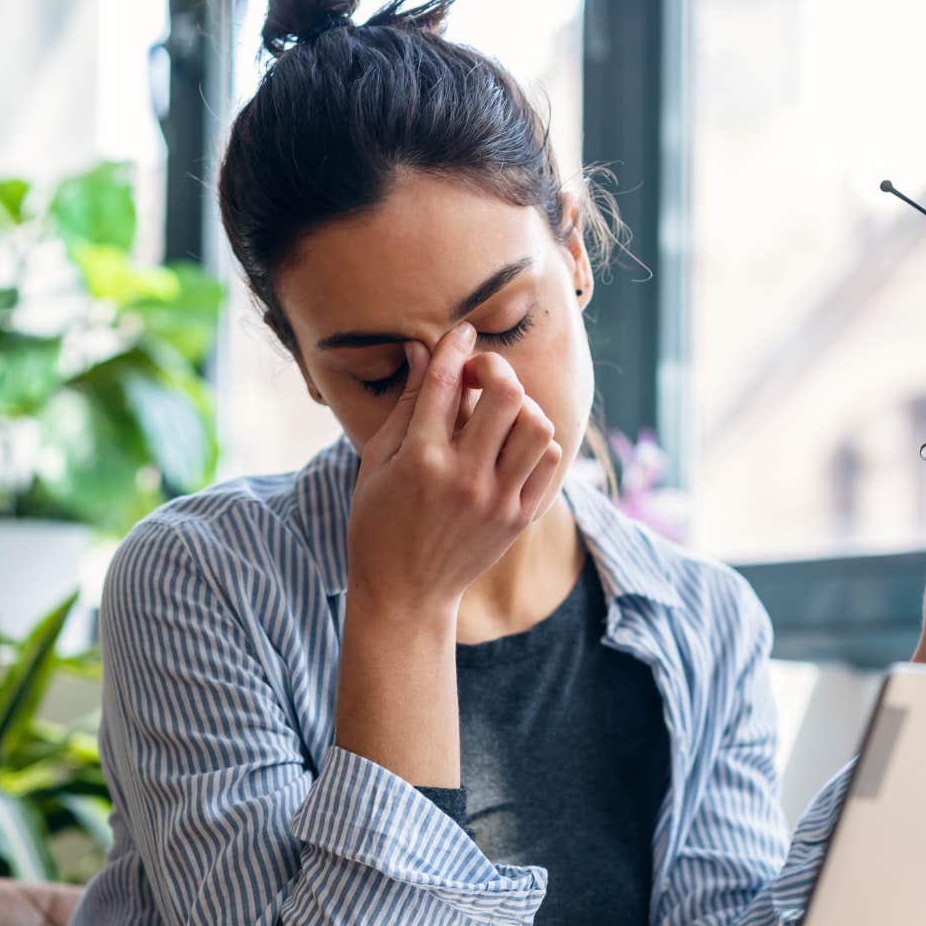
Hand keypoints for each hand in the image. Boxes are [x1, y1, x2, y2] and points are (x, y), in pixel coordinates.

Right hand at [345, 322, 562, 618]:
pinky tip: (511, 443)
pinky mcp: (519, 517)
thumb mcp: (377, 461)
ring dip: (520, 405)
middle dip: (494, 368)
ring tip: (499, 413)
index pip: (447, 380)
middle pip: (505, 392)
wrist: (406, 593)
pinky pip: (548, 459)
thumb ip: (405, 404)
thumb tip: (422, 349)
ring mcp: (497, 499)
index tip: (461, 332)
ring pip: (537, 424)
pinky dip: (535, 440)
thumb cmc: (379, 523)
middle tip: (479, 376)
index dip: (456, 345)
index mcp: (420, 459)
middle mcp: (464, 477)